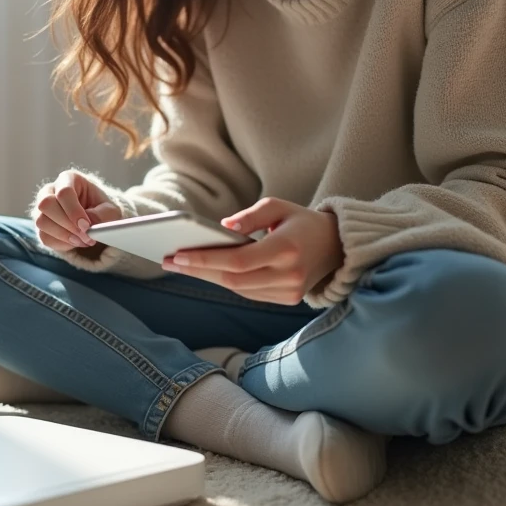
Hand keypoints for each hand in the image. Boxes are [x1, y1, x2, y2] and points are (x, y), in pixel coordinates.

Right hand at [33, 170, 122, 253]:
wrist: (96, 220)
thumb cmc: (102, 210)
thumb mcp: (110, 210)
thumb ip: (102, 215)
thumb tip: (86, 225)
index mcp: (69, 179)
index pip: (64, 192)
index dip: (74, 211)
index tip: (86, 226)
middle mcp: (50, 190)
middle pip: (46, 204)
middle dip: (66, 224)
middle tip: (86, 236)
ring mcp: (41, 208)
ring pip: (41, 221)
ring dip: (64, 235)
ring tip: (83, 240)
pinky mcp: (40, 225)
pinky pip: (44, 237)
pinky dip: (61, 244)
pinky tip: (75, 242)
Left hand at [162, 197, 343, 304]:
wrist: (337, 246)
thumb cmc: (301, 221)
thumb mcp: (278, 206)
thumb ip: (249, 216)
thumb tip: (221, 227)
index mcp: (287, 250)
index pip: (237, 261)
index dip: (205, 260)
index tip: (177, 254)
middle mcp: (289, 276)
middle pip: (233, 280)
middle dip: (197, 270)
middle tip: (168, 260)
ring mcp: (290, 292)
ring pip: (238, 290)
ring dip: (207, 278)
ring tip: (180, 265)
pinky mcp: (288, 299)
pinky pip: (248, 293)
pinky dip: (226, 282)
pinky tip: (205, 271)